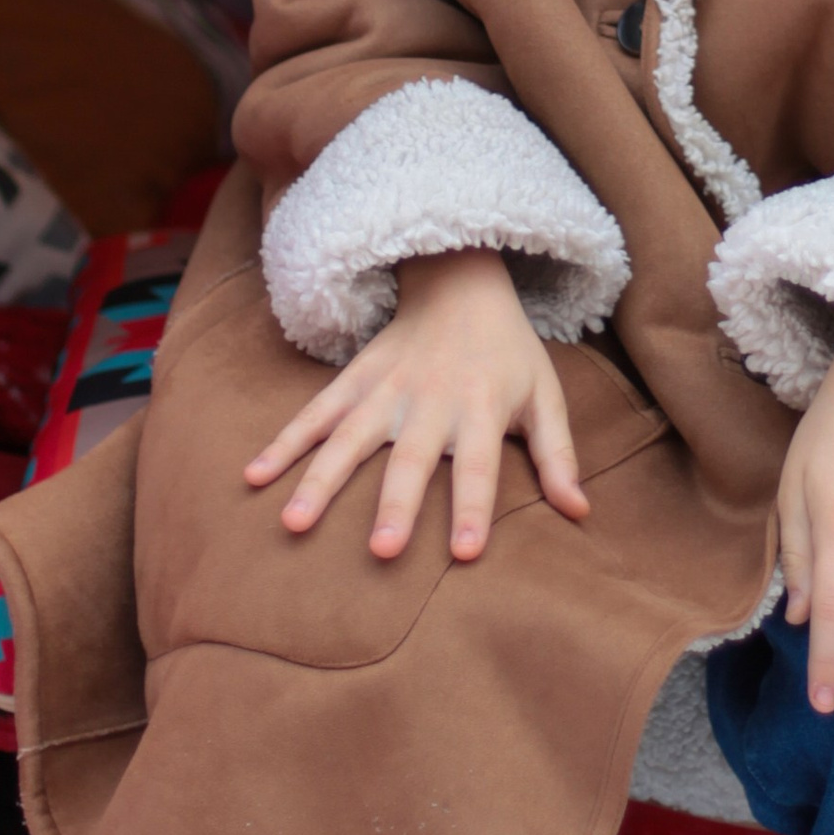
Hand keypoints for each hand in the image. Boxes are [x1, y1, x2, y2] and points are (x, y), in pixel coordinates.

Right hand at [243, 248, 588, 561]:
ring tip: (294, 523)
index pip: (480, 467)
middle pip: (411, 460)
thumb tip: (579, 512)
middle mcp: (430, 401)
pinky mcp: (354, 379)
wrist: (461, 280)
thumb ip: (558, 456)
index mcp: (482, 408)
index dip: (473, 509)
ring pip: (349, 439)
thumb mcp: (545, 395)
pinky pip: (314, 413)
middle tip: (381, 551)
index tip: (465, 554)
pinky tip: (254, 476)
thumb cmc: (508, 352)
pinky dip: (283, 442)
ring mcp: (385, 389)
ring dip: (320, 481)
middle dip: (396, 505)